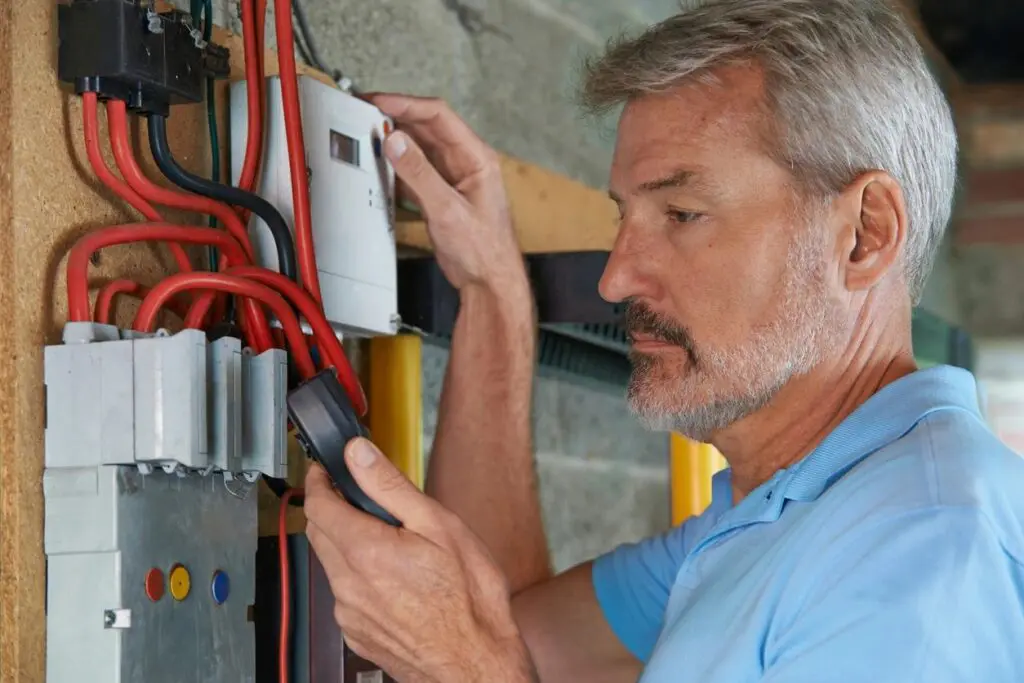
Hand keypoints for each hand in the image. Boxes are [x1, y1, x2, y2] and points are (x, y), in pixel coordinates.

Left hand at [304, 438, 537, 682]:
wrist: (475, 664)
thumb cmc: (469, 599)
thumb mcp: (439, 525)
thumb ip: (390, 487)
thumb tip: (358, 454)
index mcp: (365, 551)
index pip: (318, 504)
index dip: (319, 480)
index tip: (326, 469)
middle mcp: (348, 584)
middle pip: (318, 533)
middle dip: (330, 508)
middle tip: (357, 496)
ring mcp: (350, 613)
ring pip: (331, 564)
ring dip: (346, 544)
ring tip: (389, 540)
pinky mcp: (357, 634)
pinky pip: (345, 595)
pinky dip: (358, 577)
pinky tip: (394, 577)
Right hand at [368, 93, 525, 292]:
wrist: (490, 283)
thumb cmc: (483, 250)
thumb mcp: (447, 210)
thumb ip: (419, 174)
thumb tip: (396, 141)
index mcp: (476, 157)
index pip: (438, 115)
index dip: (406, 104)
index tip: (378, 102)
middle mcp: (465, 162)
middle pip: (426, 127)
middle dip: (396, 117)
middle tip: (365, 113)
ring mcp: (453, 178)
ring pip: (419, 148)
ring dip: (395, 142)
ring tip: (368, 136)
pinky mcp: (441, 195)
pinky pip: (415, 171)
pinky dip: (397, 167)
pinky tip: (381, 167)